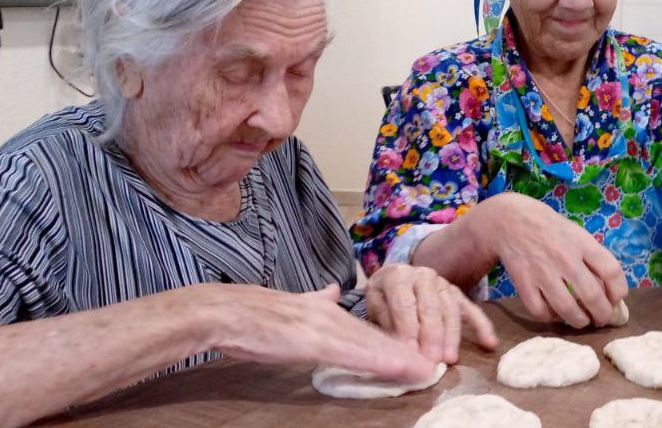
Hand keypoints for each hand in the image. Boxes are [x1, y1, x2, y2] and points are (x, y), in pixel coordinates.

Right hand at [198, 283, 434, 381]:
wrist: (226, 312)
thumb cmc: (253, 315)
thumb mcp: (293, 302)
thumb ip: (316, 299)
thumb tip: (330, 292)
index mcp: (327, 310)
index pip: (368, 329)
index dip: (393, 342)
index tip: (416, 354)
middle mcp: (332, 316)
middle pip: (377, 337)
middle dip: (408, 351)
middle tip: (435, 365)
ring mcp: (325, 328)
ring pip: (372, 345)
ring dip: (402, 358)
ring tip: (427, 369)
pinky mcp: (315, 341)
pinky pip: (354, 354)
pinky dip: (379, 360)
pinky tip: (398, 367)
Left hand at [366, 264, 498, 362]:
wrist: (394, 277)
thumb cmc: (383, 296)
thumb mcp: (374, 304)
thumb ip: (385, 321)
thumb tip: (400, 345)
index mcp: (398, 276)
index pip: (405, 303)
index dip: (408, 328)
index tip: (410, 352)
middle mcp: (423, 276)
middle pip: (431, 307)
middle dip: (432, 336)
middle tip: (432, 360)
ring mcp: (442, 284)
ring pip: (451, 310)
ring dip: (451, 336)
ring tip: (449, 359)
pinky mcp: (456, 293)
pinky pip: (471, 309)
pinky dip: (482, 326)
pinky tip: (489, 343)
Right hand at [473, 193, 628, 327]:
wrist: (511, 221)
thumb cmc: (551, 229)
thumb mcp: (577, 234)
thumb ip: (593, 258)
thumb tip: (610, 291)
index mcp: (583, 243)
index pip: (612, 271)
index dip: (618, 291)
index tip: (616, 300)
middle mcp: (565, 258)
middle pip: (592, 296)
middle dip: (602, 315)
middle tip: (601, 319)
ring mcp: (543, 272)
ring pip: (567, 309)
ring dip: (579, 321)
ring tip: (582, 321)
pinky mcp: (524, 283)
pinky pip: (540, 311)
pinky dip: (550, 317)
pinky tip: (555, 313)